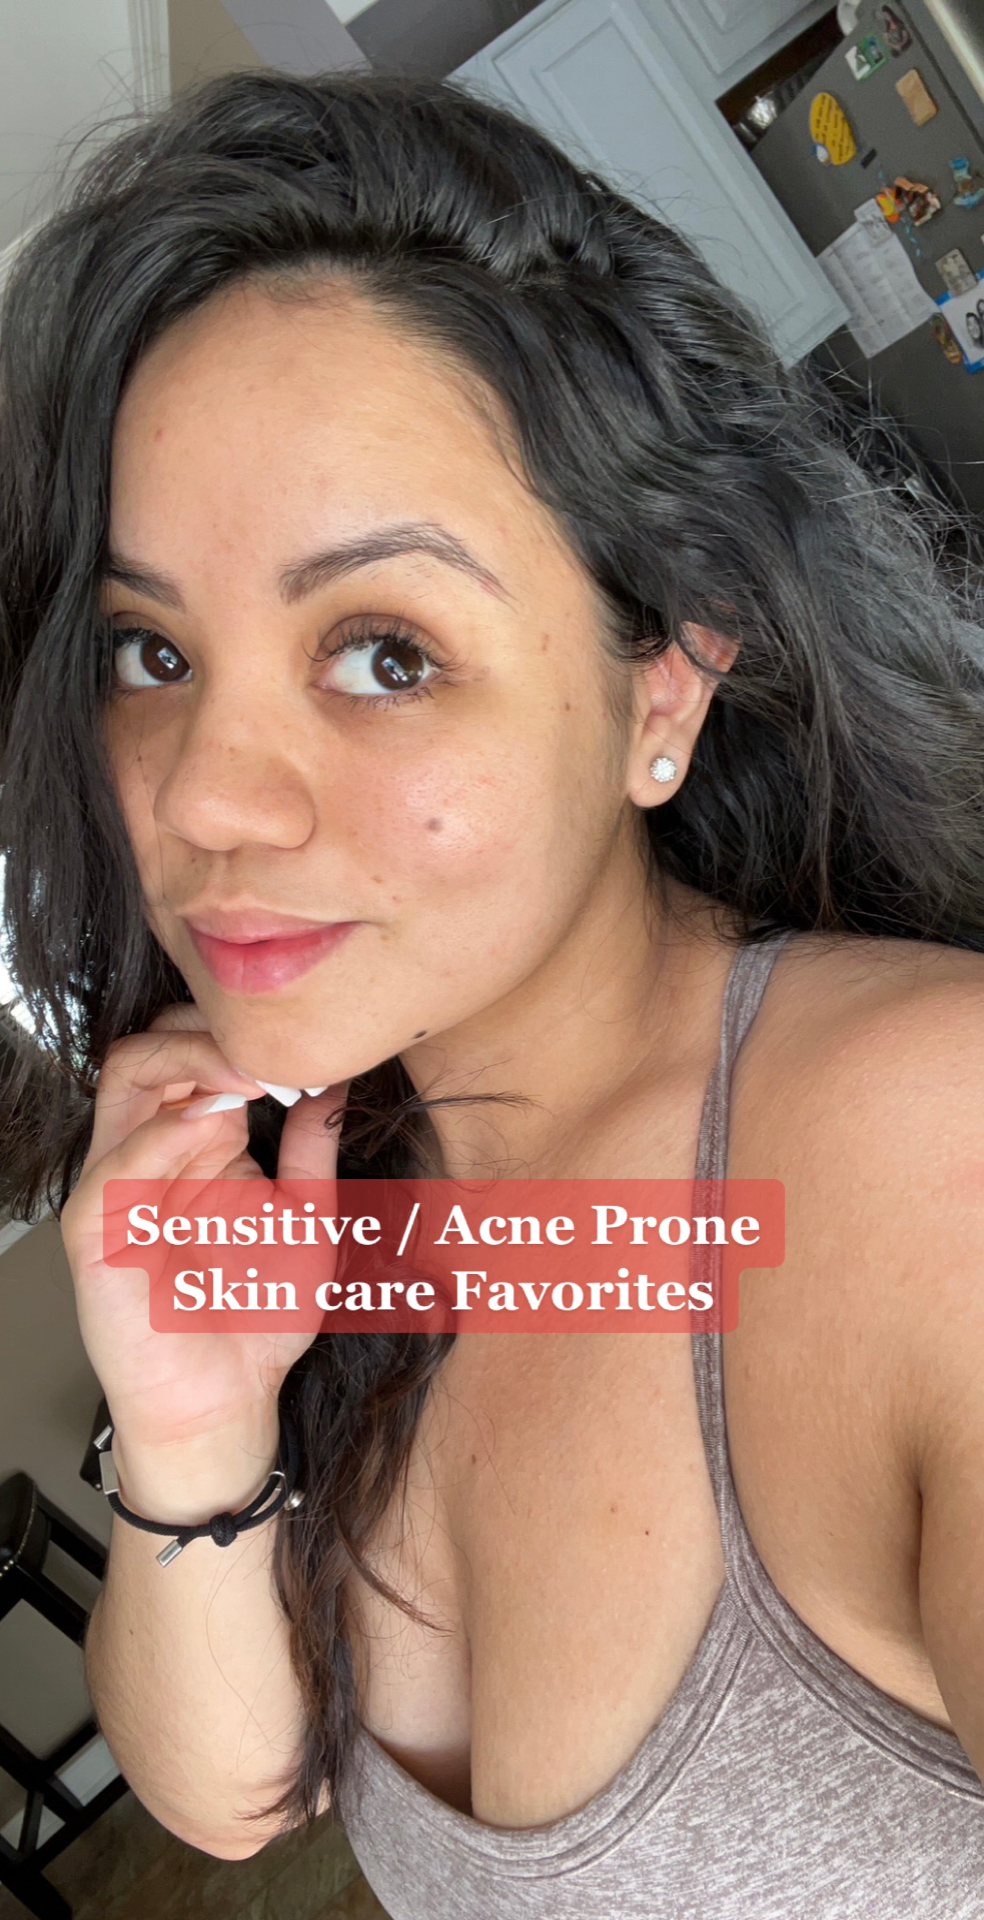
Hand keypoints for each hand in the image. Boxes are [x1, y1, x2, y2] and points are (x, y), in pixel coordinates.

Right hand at [60, 1000, 350, 1456]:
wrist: (227, 1403)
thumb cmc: (256, 1318)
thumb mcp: (306, 1218)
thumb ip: (314, 1147)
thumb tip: (338, 1079)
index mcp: (195, 1143)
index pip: (189, 1051)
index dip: (236, 1035)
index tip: (300, 1046)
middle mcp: (148, 1154)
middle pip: (148, 1050)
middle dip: (204, 1033)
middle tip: (266, 1047)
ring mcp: (116, 1188)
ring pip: (125, 1084)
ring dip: (188, 1065)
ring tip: (249, 1074)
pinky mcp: (96, 1235)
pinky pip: (116, 1165)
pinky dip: (165, 1133)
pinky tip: (215, 1124)